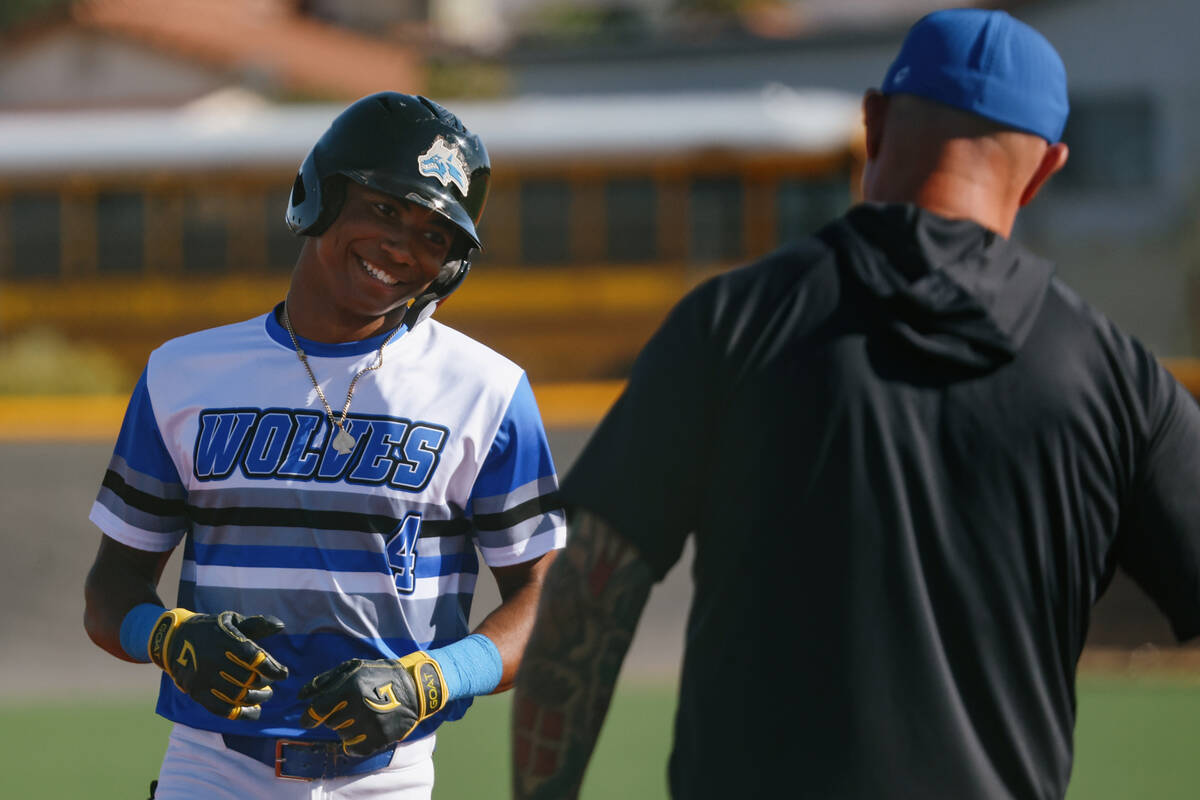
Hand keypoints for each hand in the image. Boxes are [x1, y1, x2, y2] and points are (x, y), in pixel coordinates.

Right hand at [148, 608, 287, 720]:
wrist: (173, 640)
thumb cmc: (211, 629)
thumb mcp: (232, 620)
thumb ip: (257, 624)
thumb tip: (281, 625)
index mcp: (225, 640)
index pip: (255, 658)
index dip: (273, 668)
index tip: (284, 674)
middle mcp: (214, 660)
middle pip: (248, 678)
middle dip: (265, 684)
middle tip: (270, 684)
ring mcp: (204, 678)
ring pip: (237, 696)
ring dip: (256, 699)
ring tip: (265, 695)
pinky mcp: (197, 692)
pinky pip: (221, 709)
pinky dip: (241, 713)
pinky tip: (254, 711)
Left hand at [298, 652, 447, 755]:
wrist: (415, 688)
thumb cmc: (380, 675)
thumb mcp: (353, 668)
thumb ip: (325, 681)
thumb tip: (301, 696)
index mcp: (351, 687)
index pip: (317, 710)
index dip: (310, 716)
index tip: (310, 719)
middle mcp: (359, 706)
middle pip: (330, 723)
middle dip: (335, 716)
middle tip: (351, 707)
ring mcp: (371, 724)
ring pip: (341, 736)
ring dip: (346, 728)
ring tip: (361, 716)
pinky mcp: (380, 739)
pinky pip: (354, 749)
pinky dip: (355, 742)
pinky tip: (365, 729)